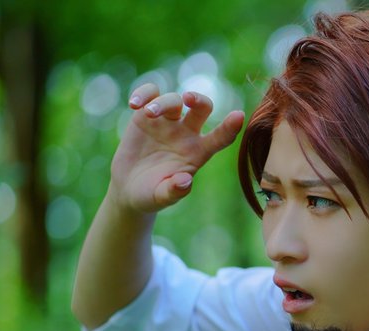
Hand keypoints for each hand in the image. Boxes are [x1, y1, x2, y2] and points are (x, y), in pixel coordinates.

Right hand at [109, 83, 244, 213]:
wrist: (128, 188)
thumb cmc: (151, 194)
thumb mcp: (161, 197)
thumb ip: (174, 191)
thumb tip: (185, 181)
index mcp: (198, 152)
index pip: (220, 138)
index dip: (230, 127)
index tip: (239, 115)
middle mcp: (187, 133)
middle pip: (202, 108)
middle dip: (198, 100)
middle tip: (187, 99)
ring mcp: (167, 122)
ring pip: (173, 100)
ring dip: (162, 103)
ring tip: (148, 113)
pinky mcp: (145, 116)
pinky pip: (150, 94)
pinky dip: (144, 94)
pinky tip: (134, 104)